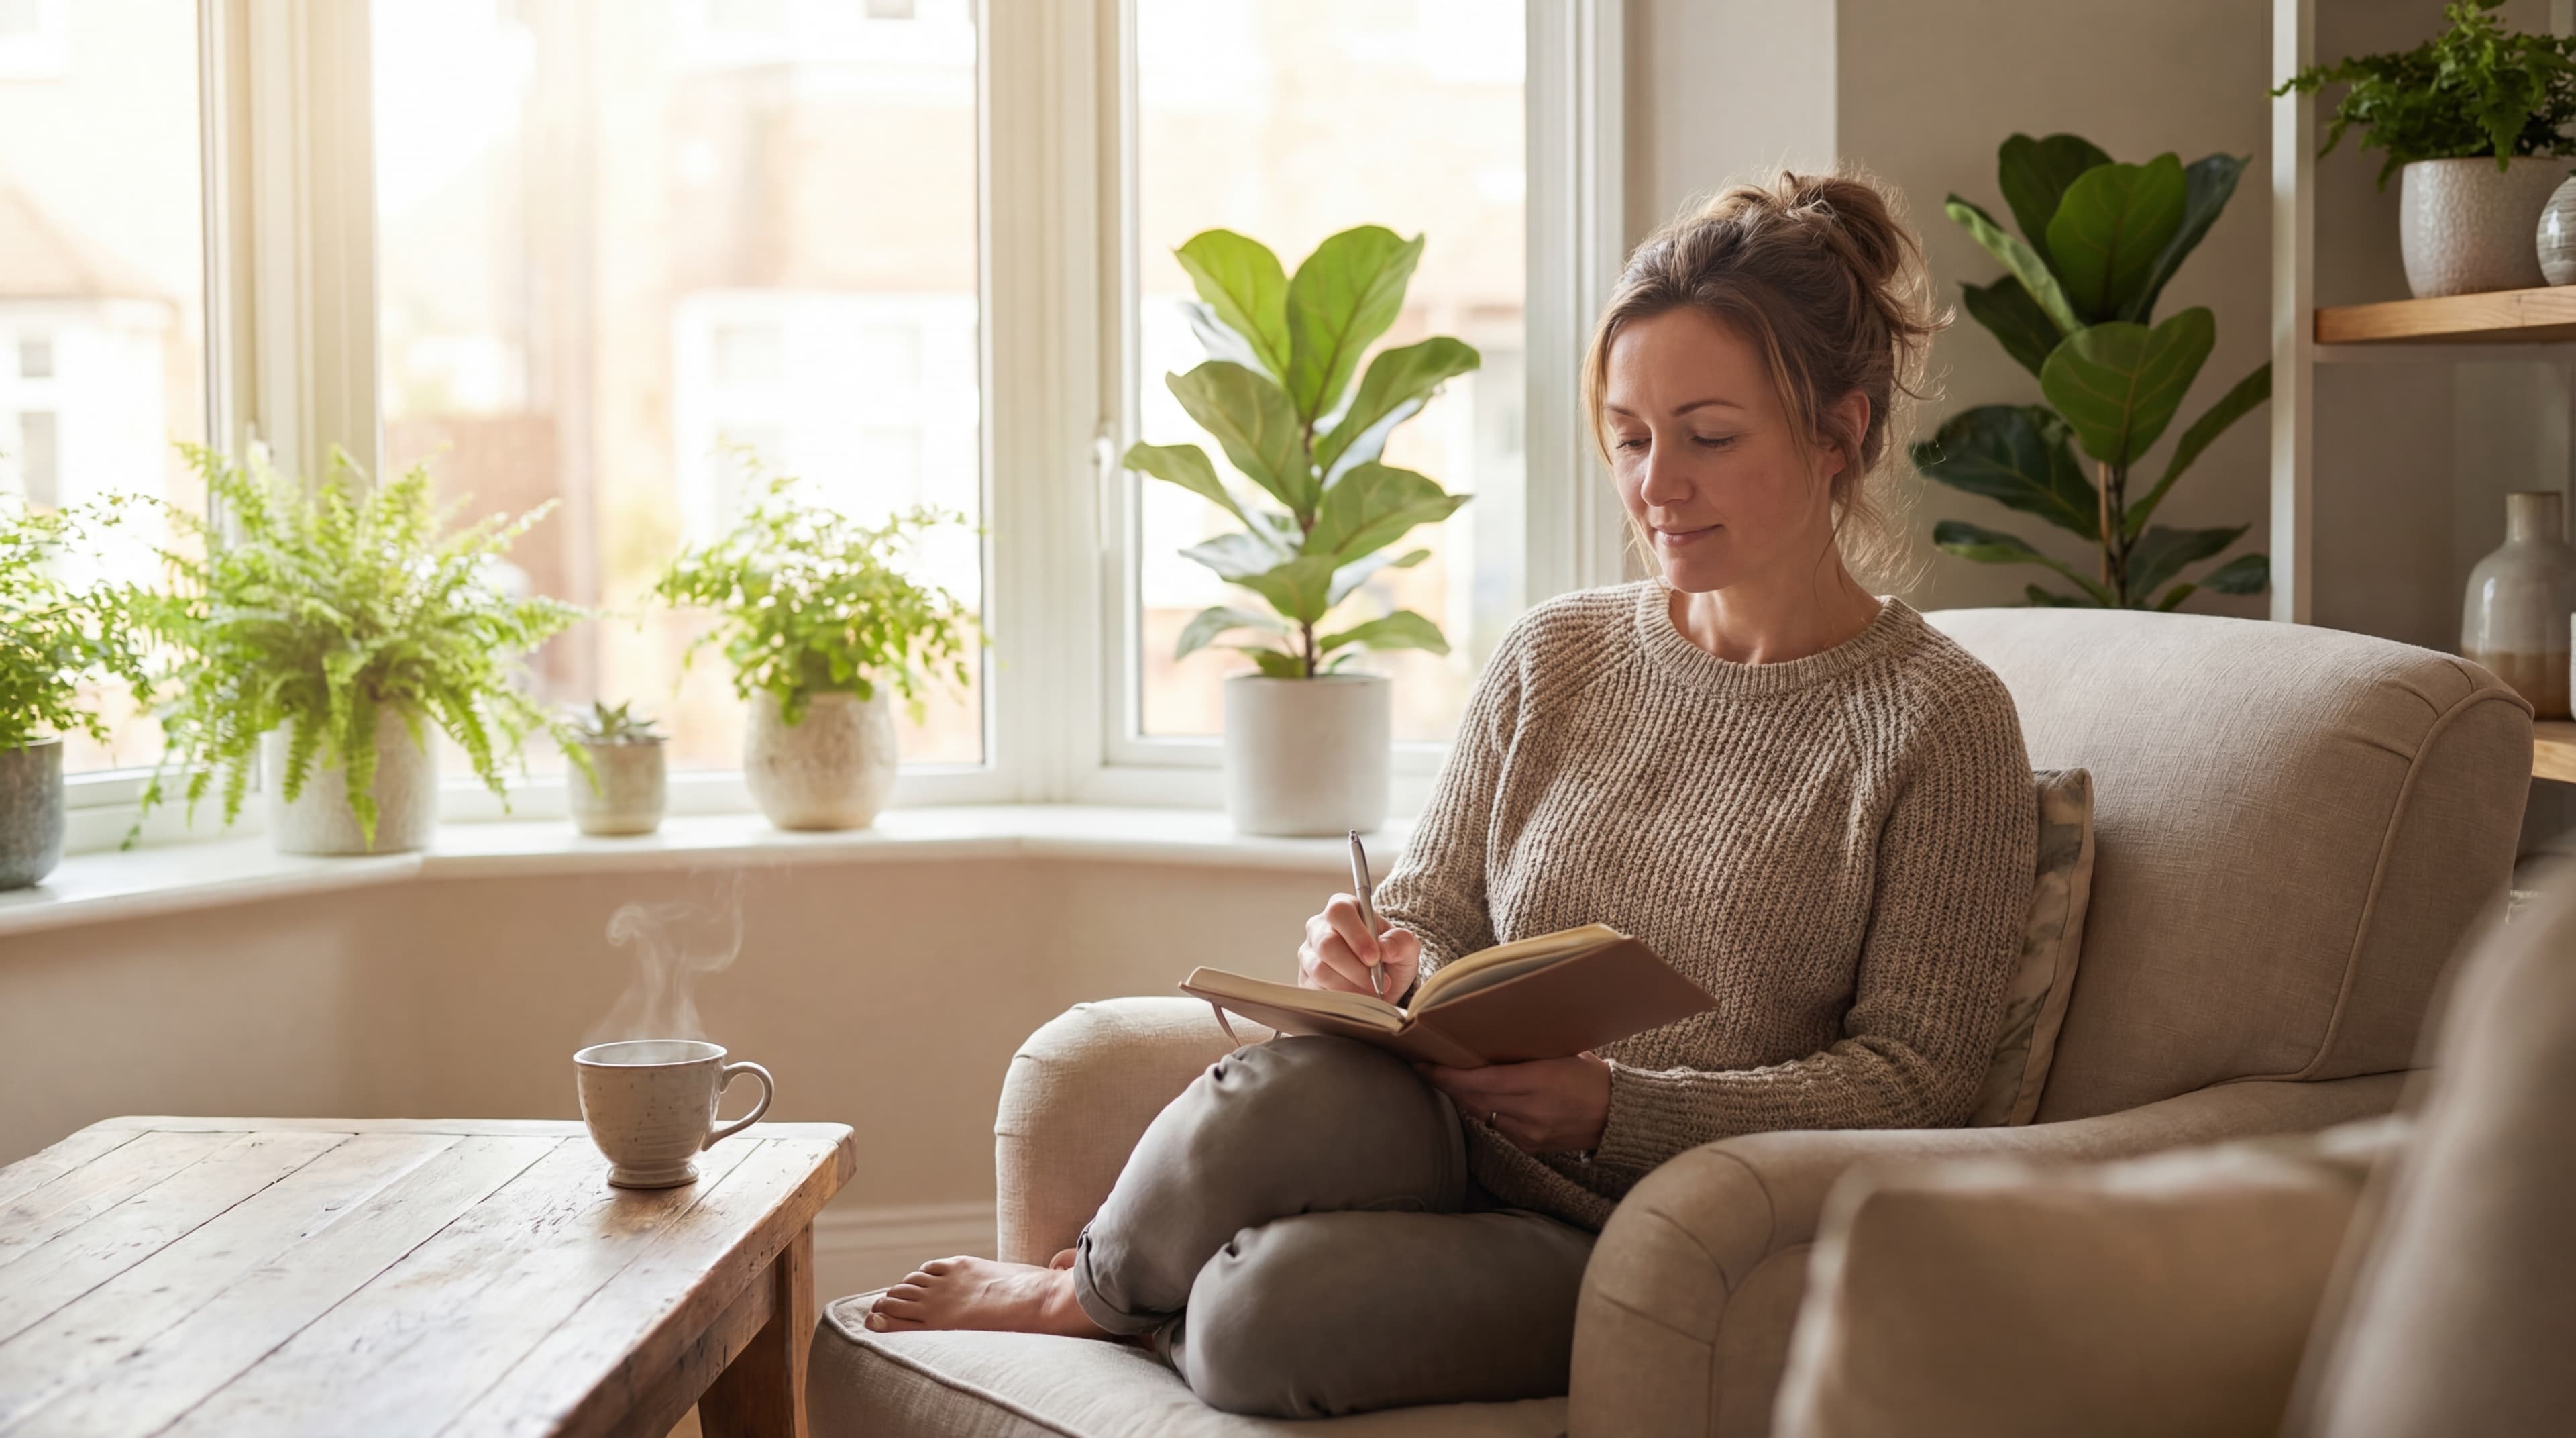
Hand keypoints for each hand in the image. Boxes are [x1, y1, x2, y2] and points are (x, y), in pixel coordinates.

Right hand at [1298, 893, 1421, 1000]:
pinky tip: (1356, 998)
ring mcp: (1308, 954)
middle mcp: (1319, 927)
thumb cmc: (1391, 957)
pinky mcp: (1304, 979)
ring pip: (1321, 970)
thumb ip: (1402, 941)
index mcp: (1343, 908)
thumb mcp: (1406, 947)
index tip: (1375, 957)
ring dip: (1350, 986)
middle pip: (1327, 944)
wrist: (1382, 982)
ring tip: (1371, 992)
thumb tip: (1385, 948)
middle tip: (1378, 983)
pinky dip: (1340, 999)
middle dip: (1355, 968)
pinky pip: (1316, 991)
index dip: (1356, 935)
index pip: (1339, 912)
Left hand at [1418, 1052, 1610, 1154]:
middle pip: (1473, 1099)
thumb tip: (1488, 1040)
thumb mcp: (1562, 1054)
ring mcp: (1529, 1133)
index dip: (1447, 1075)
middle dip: (1448, 1084)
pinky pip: (1497, 1126)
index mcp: (1539, 1081)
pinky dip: (1487, 1111)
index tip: (1424, 1064)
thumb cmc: (1591, 1077)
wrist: (1618, 1117)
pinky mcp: (1530, 1146)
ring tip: (1451, 1080)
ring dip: (1465, 1097)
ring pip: (1482, 1114)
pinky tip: (1483, 1098)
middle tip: (1429, 1067)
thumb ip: (1526, 1053)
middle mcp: (1530, 1111)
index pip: (1478, 1081)